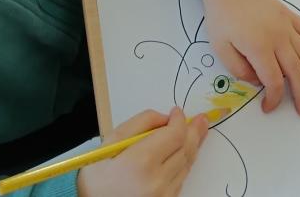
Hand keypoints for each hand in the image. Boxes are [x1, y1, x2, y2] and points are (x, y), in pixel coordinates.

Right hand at [77, 107, 207, 196]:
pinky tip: (184, 153)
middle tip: (202, 119)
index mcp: (142, 162)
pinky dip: (183, 164)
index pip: (175, 134)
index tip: (177, 112)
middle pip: (186, 149)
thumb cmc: (96, 178)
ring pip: (186, 165)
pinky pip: (180, 180)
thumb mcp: (110, 142)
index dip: (180, 120)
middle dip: (194, 130)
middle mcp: (158, 182)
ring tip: (198, 132)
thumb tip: (164, 118)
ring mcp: (164, 196)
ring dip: (192, 146)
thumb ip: (139, 123)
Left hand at [198, 0, 299, 115]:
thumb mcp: (220, 48)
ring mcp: (286, 25)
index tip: (268, 107)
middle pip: (296, 71)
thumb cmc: (221, 16)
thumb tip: (259, 81)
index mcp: (259, 48)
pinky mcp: (288, 15)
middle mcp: (278, 38)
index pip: (273, 81)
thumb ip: (239, 69)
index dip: (274, 98)